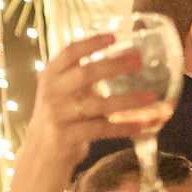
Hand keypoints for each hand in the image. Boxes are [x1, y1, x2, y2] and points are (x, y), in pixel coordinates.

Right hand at [14, 33, 134, 175]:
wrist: (40, 154)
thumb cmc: (60, 118)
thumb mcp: (65, 92)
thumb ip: (84, 77)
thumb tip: (123, 59)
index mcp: (50, 76)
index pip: (69, 52)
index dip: (91, 43)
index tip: (114, 37)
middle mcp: (51, 92)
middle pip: (85, 74)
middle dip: (114, 65)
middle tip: (139, 61)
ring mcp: (57, 115)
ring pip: (96, 104)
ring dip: (126, 100)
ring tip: (151, 97)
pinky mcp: (65, 136)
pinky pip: (99, 129)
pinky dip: (121, 128)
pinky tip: (140, 126)